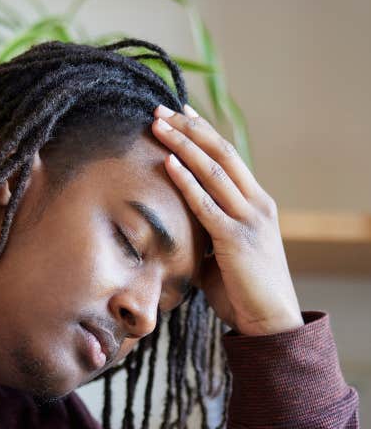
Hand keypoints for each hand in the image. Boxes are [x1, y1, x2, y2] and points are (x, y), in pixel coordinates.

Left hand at [152, 104, 302, 335]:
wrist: (270, 320)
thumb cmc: (242, 292)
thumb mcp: (221, 256)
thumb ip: (204, 236)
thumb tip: (176, 230)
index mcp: (256, 204)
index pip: (228, 157)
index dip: (204, 132)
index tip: (181, 113)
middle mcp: (256, 203)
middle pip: (220, 153)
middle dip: (189, 128)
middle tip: (161, 108)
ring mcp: (248, 219)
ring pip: (213, 170)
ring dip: (182, 144)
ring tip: (158, 124)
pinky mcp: (235, 239)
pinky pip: (206, 203)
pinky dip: (185, 181)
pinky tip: (168, 162)